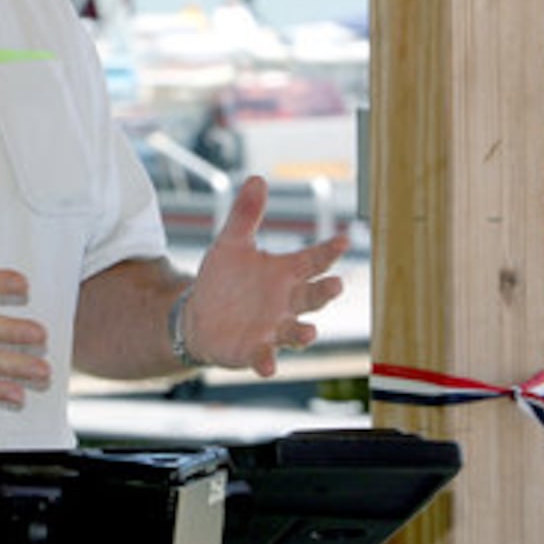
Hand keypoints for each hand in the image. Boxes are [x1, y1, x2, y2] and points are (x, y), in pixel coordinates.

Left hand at [187, 176, 345, 376]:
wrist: (199, 316)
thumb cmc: (224, 280)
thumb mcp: (231, 243)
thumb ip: (245, 214)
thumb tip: (257, 178)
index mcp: (284, 274)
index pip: (313, 260)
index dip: (329, 250)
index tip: (344, 239)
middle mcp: (286, 303)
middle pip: (312, 297)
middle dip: (324, 292)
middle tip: (336, 284)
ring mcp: (272, 328)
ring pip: (296, 331)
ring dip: (303, 333)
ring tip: (309, 333)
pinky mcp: (253, 349)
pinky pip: (264, 356)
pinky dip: (267, 361)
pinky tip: (267, 365)